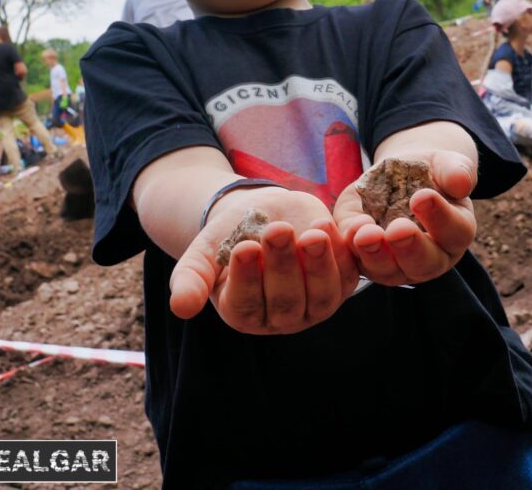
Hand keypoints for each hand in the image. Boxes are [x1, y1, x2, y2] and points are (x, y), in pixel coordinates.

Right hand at [167, 188, 359, 334]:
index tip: (244, 247)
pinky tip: (335, 227)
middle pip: (287, 300)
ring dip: (320, 264)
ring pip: (323, 294)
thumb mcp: (202, 254)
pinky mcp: (342, 281)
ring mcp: (316, 303)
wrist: (261, 214)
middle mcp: (282, 317)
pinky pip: (350, 273)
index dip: (247, 278)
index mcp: (244, 314)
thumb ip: (190, 280)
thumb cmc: (227, 237)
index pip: (246, 305)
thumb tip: (180, 308)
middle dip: (283, 265)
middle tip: (277, 230)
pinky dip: (347, 253)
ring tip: (313, 232)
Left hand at [333, 151, 476, 286]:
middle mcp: (430, 257)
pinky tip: (347, 230)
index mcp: (456, 233)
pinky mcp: (365, 260)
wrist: (397, 176)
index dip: (440, 217)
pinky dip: (350, 248)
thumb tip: (461, 183)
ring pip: (387, 270)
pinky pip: (356, 262)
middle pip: (424, 263)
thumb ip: (455, 171)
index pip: (455, 232)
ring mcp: (396, 265)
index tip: (421, 196)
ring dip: (375, 254)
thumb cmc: (428, 173)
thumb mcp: (444, 164)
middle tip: (397, 229)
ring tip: (365, 234)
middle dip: (409, 247)